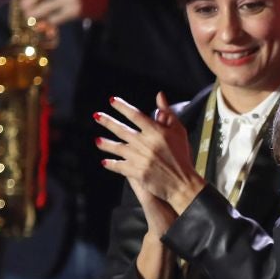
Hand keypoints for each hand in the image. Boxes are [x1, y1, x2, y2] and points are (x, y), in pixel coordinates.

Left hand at [95, 93, 203, 214]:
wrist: (182, 182)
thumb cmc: (182, 156)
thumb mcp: (179, 131)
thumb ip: (168, 113)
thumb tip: (159, 96)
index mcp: (156, 132)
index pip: (135, 116)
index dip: (122, 107)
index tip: (112, 101)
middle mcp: (145, 143)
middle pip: (121, 130)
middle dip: (107, 122)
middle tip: (97, 116)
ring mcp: (139, 158)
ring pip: (117, 148)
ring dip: (106, 144)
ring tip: (97, 141)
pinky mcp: (136, 172)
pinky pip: (119, 166)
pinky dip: (111, 164)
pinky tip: (105, 162)